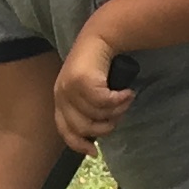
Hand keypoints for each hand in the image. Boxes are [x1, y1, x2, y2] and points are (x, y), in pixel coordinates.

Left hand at [51, 28, 138, 151]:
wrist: (100, 36)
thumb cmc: (98, 66)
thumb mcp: (89, 91)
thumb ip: (89, 110)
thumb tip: (97, 136)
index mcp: (60, 100)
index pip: (65, 130)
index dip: (78, 144)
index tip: (94, 152)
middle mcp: (61, 95)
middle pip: (85, 127)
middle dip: (106, 125)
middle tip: (120, 114)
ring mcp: (69, 88)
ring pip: (97, 114)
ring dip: (117, 110)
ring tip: (126, 99)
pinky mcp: (82, 81)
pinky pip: (105, 102)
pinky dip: (120, 100)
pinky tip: (128, 92)